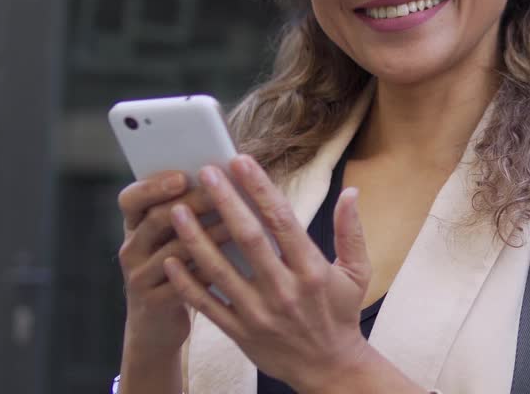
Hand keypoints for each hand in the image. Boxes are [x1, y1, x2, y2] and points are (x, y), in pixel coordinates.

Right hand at [117, 170, 227, 357]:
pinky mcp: (153, 303)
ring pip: (172, 251)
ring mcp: (139, 277)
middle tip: (219, 194)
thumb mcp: (172, 237)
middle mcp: (132, 248)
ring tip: (233, 224)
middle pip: (155, 219)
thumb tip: (225, 179)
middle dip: (190, 203)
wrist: (157, 324)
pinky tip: (230, 263)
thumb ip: (188, 211)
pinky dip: (206, 271)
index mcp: (135, 225)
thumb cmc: (177, 267)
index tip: (183, 176)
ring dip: (205, 236)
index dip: (154, 186)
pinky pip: (181, 285)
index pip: (131, 198)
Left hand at [161, 156, 374, 390]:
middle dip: (225, 202)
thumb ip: (351, 231)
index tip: (241, 161)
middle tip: (205, 173)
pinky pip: (207, 305)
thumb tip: (351, 192)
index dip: (260, 188)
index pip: (282, 220)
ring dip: (196, 238)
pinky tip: (171, 259)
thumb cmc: (341, 314)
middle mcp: (284, 289)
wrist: (328, 368)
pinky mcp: (240, 332)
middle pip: (248, 239)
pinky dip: (187, 283)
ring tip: (177, 210)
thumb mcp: (357, 273)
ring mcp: (258, 313)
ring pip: (220, 270)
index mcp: (311, 269)